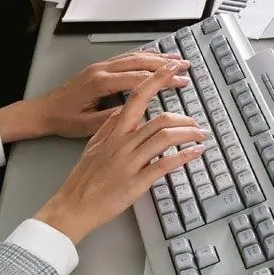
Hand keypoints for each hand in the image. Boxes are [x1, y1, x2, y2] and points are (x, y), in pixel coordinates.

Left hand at [0, 53, 189, 141]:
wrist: (43, 112)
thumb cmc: (63, 120)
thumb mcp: (88, 126)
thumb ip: (113, 118)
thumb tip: (137, 113)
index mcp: (101, 83)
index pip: (139, 78)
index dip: (162, 79)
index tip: (180, 81)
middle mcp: (101, 70)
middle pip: (139, 61)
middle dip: (164, 63)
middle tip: (185, 66)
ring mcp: (100, 66)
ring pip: (133, 56)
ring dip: (156, 57)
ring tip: (176, 59)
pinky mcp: (98, 68)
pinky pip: (125, 57)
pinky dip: (143, 56)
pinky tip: (154, 58)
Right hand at [35, 62, 207, 244]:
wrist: (74, 205)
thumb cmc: (83, 178)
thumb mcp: (93, 145)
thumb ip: (109, 127)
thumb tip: (122, 111)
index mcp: (114, 132)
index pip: (137, 98)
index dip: (156, 80)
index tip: (170, 69)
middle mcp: (123, 143)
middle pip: (160, 120)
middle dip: (184, 118)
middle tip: (196, 122)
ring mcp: (131, 162)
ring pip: (165, 138)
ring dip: (189, 134)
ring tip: (200, 135)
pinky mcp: (137, 182)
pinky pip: (165, 165)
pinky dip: (184, 156)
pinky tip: (195, 153)